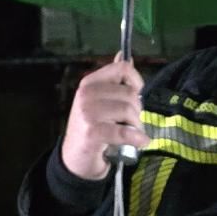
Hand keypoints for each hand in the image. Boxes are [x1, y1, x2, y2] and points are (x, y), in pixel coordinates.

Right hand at [61, 54, 147, 180]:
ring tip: (132, 133)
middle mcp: (87, 94)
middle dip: (137, 110)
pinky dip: (137, 138)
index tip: (136, 95)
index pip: (122, 68)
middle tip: (131, 122)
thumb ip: (113, 81)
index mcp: (89, 82)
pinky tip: (141, 142)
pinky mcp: (93, 132)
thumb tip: (125, 56)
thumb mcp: (99, 101)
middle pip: (130, 93)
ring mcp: (88, 113)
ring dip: (137, 125)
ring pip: (129, 110)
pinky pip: (125, 131)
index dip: (136, 81)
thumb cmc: (91, 129)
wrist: (75, 159)